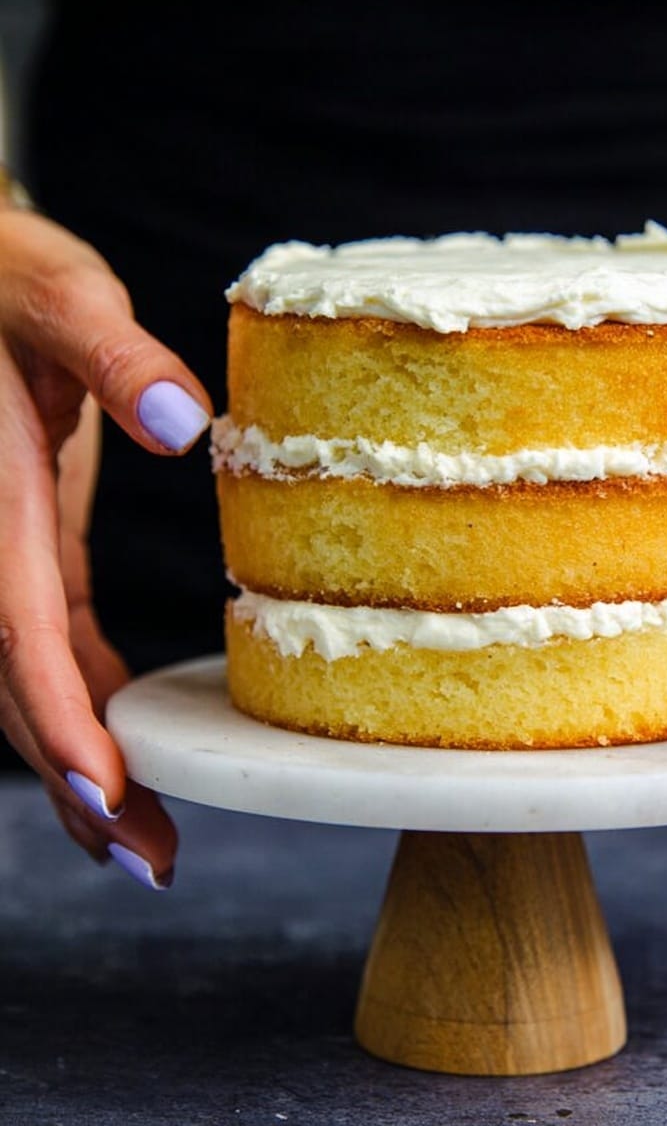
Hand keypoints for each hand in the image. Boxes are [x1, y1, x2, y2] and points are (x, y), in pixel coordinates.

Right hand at [0, 206, 211, 887]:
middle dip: (77, 778)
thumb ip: (111, 352)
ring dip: (81, 758)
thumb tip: (182, 420)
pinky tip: (121, 741)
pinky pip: (48, 638)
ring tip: (140, 835)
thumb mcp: (59, 293)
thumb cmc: (3, 274)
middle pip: (17, 681)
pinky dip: (82, 697)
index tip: (105, 794)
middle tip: (143, 858)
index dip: (56, 717)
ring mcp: (2, 550)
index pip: (17, 625)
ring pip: (28, 675)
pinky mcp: (27, 543)